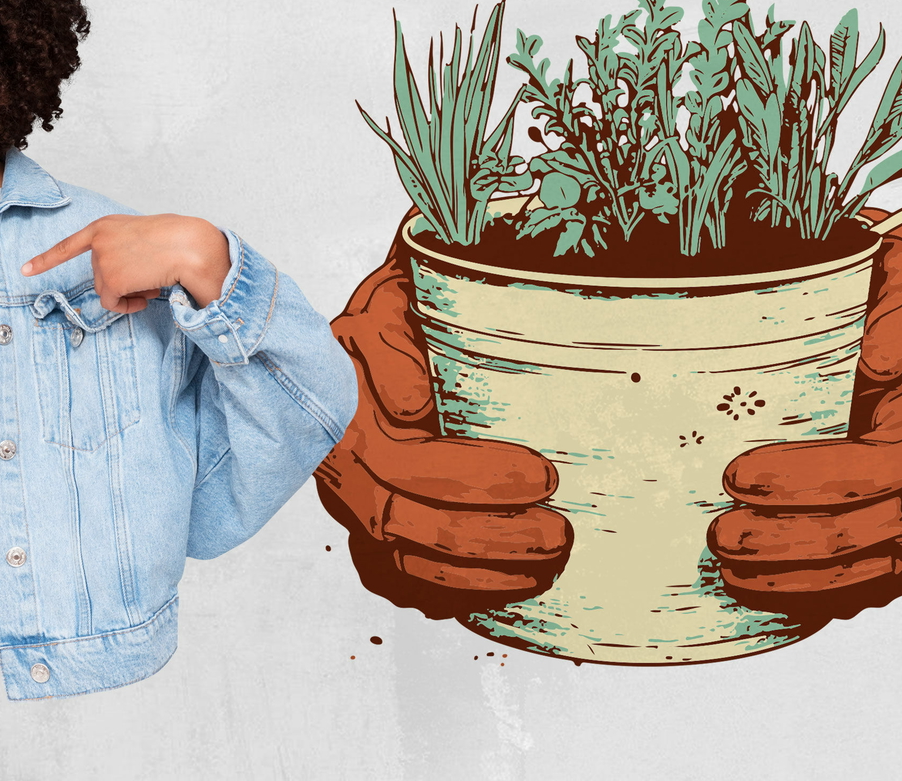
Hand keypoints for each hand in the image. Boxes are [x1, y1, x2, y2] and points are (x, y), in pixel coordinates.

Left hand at [22, 214, 229, 311]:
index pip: (69, 246)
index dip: (46, 260)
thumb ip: (122, 250)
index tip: (25, 270)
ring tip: (151, 280)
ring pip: (105, 291)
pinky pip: (112, 303)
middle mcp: (98, 241)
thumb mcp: (140, 236)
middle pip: (99, 275)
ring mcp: (102, 260)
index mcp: (105, 226)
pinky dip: (127, 305)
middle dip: (121, 282)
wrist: (189, 245)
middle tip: (148, 275)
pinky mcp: (110, 279)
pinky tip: (146, 294)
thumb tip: (117, 282)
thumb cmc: (176, 240)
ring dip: (127, 293)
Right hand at [315, 212, 571, 619]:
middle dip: (488, 539)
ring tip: (548, 565)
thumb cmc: (397, 313)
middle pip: (403, 527)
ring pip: (401, 568)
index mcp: (344, 418)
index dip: (472, 481)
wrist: (382, 327)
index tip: (542, 473)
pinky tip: (505, 589)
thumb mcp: (392, 305)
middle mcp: (342, 472)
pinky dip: (451, 596)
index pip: (403, 468)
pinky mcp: (372, 532)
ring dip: (477, 578)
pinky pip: (400, 583)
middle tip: (560, 533)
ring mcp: (354, 507)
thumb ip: (393, 346)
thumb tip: (412, 408)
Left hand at [706, 208, 901, 619]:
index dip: (811, 479)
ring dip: (798, 576)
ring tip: (727, 564)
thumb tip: (878, 358)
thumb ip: (899, 305)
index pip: (885, 467)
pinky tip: (763, 590)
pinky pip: (873, 584)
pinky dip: (819, 593)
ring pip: (876, 569)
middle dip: (793, 539)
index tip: (738, 474)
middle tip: (720, 534)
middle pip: (878, 530)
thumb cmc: (901, 308)